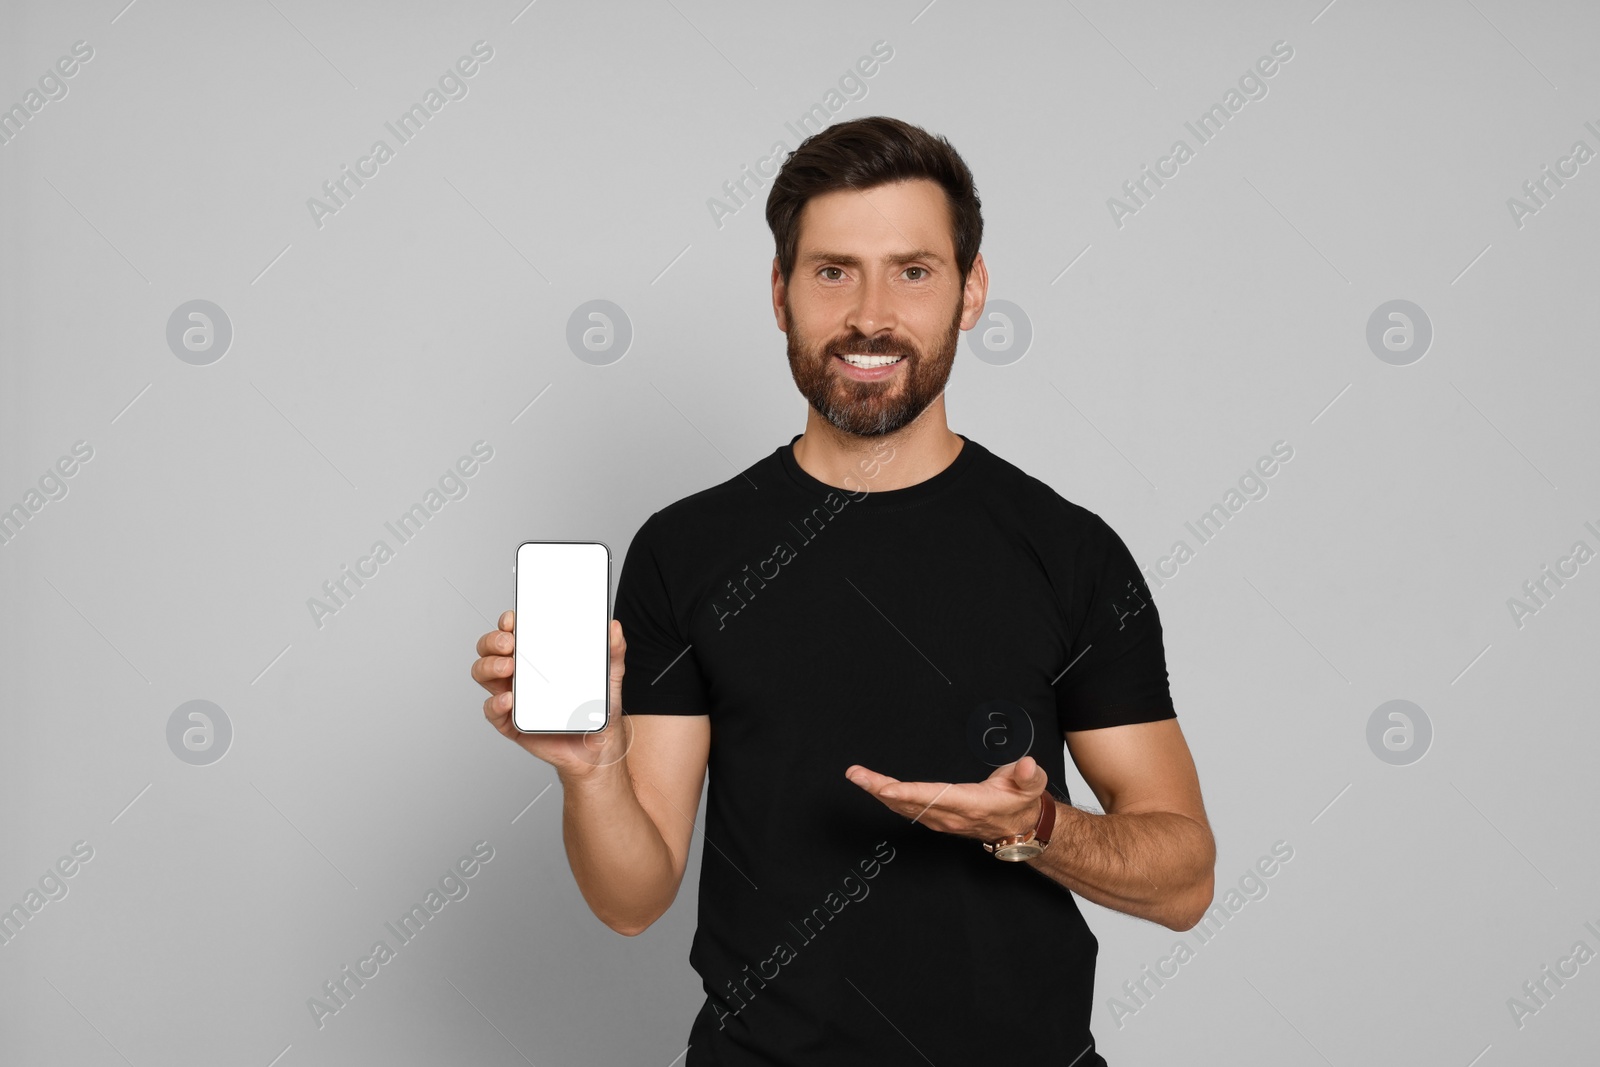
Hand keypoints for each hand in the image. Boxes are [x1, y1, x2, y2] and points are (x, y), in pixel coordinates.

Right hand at [471, 610, 632, 779]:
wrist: (598, 749)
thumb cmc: (596, 710)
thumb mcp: (610, 677)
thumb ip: (613, 651)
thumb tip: (615, 627)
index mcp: (538, 658)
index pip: (514, 632)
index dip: (507, 622)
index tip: (512, 619)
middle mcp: (520, 674)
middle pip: (490, 650)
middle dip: (493, 641)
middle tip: (510, 643)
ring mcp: (514, 697)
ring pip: (484, 675)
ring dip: (489, 666)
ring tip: (508, 666)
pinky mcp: (512, 723)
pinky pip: (493, 711)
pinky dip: (495, 703)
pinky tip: (509, 699)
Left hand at [844, 755, 1048, 842]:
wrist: (1021, 828)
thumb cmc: (1021, 802)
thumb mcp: (1032, 786)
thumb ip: (1028, 776)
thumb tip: (1025, 765)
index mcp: (970, 805)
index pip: (934, 797)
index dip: (908, 793)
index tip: (885, 788)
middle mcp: (950, 815)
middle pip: (909, 803)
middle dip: (879, 789)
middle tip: (855, 774)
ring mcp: (941, 820)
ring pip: (904, 807)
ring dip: (878, 793)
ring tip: (857, 776)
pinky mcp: (936, 819)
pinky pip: (907, 810)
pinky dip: (888, 799)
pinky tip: (873, 789)